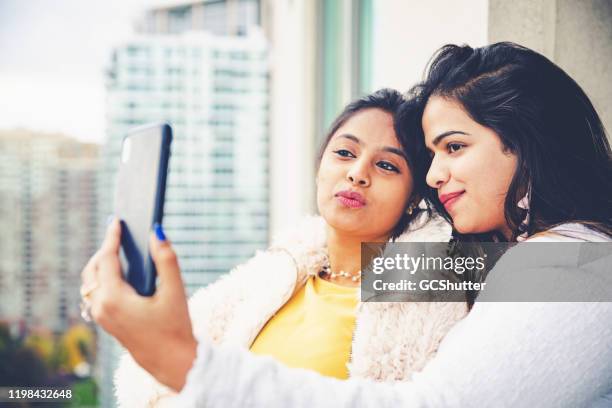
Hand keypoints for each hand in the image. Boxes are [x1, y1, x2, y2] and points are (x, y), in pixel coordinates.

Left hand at [80, 218, 196, 391]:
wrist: (172, 362)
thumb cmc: (175, 327)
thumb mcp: (174, 291)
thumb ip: (166, 259)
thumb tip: (156, 232)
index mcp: (113, 298)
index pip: (106, 258)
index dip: (112, 237)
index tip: (116, 220)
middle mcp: (101, 308)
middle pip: (93, 269)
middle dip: (105, 248)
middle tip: (118, 232)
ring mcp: (101, 317)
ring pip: (91, 283)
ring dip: (102, 264)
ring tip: (118, 249)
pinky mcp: (107, 323)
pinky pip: (96, 294)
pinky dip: (103, 279)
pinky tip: (120, 273)